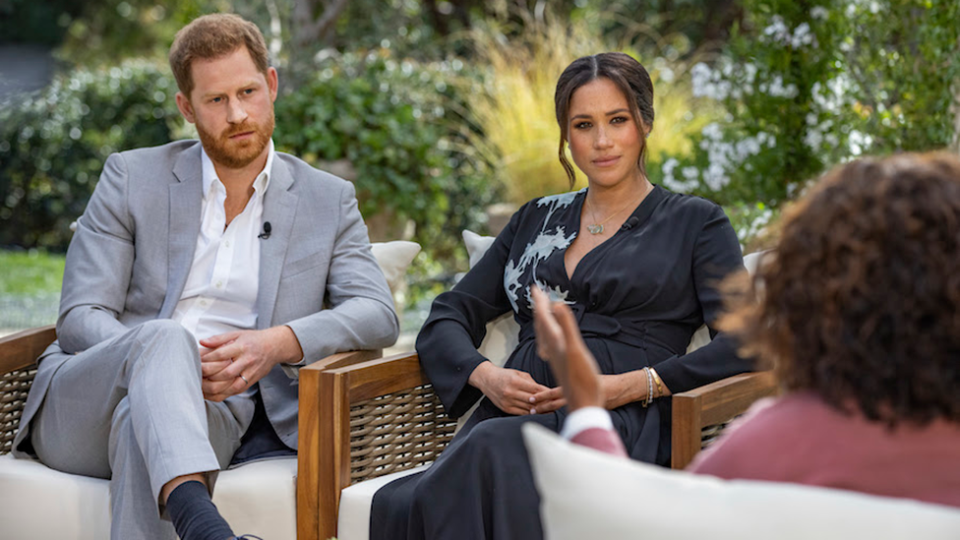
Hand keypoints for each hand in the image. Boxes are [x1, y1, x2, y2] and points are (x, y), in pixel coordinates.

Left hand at [199, 326, 302, 401]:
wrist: (274, 347)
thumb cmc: (253, 340)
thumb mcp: (237, 334)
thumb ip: (218, 339)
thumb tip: (201, 342)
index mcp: (242, 347)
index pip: (221, 355)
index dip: (206, 359)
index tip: (195, 361)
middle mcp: (247, 361)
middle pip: (224, 373)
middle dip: (207, 376)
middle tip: (194, 375)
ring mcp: (250, 373)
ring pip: (230, 386)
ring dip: (212, 388)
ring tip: (199, 386)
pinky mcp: (251, 382)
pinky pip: (234, 392)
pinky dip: (220, 395)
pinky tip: (209, 394)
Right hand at [468, 362, 552, 415]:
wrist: (487, 379)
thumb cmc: (504, 375)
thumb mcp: (519, 374)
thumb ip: (532, 382)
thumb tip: (545, 391)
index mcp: (515, 381)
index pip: (535, 389)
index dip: (546, 393)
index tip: (555, 395)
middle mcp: (510, 392)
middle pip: (532, 400)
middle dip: (545, 402)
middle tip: (555, 404)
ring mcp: (507, 401)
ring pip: (528, 408)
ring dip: (539, 409)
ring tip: (549, 409)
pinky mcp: (505, 408)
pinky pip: (521, 413)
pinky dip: (530, 413)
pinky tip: (537, 412)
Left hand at [531, 287, 603, 411]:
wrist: (584, 404)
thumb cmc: (583, 379)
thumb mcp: (575, 349)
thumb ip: (566, 326)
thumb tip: (556, 304)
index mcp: (555, 342)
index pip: (543, 317)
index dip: (540, 301)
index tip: (535, 286)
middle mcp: (552, 349)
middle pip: (541, 324)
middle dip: (539, 308)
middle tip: (537, 293)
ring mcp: (556, 357)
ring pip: (545, 335)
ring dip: (543, 320)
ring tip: (543, 311)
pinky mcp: (561, 364)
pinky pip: (550, 344)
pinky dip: (549, 335)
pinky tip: (552, 339)